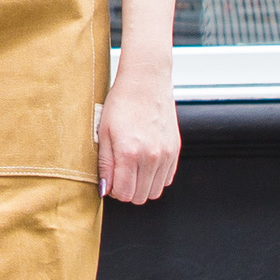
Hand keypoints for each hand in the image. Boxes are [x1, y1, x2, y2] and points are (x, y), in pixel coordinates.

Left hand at [96, 68, 180, 204]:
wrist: (146, 81)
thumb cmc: (122, 103)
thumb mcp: (104, 133)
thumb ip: (105, 165)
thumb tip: (105, 189)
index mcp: (130, 153)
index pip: (123, 194)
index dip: (113, 191)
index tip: (109, 180)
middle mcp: (151, 157)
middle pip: (140, 197)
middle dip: (127, 190)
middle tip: (119, 174)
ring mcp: (166, 154)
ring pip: (155, 191)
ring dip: (142, 186)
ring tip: (132, 168)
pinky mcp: (175, 150)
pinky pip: (166, 179)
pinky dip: (155, 177)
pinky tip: (145, 163)